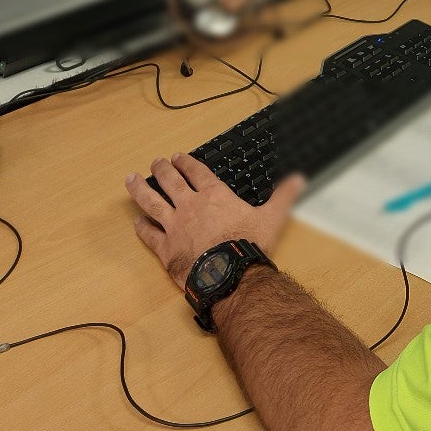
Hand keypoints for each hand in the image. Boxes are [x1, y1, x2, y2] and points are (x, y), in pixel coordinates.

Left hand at [125, 155, 304, 290]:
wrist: (229, 274)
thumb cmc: (249, 245)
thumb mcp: (272, 217)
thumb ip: (283, 196)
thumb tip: (300, 178)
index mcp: (214, 195)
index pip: (197, 173)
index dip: (187, 163)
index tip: (178, 157)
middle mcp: (190, 205)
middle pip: (171, 182)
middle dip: (162, 170)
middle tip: (156, 163)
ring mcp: (174, 226)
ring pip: (152, 202)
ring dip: (140, 190)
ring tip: (131, 179)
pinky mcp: (165, 247)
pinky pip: (149, 235)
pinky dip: (142, 227)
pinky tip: (136, 222)